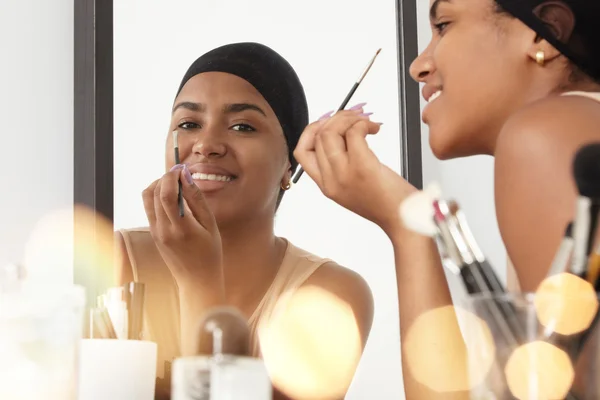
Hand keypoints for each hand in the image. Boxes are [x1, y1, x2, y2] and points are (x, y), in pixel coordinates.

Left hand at [142, 165, 222, 288]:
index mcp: (180, 228)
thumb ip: (197, 199)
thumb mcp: (210, 225)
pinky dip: (157, 196)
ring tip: (175, 184)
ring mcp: (155, 233)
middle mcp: (163, 230)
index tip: (182, 168)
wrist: (197, 281)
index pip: (166, 194)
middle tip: (179, 172)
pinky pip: (149, 208)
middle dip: (165, 177)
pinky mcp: (153, 234)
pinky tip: (172, 197)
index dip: (171, 176)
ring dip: (158, 185)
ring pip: (147, 198)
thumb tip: (186, 177)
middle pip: (154, 193)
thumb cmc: (210, 254)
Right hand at [294, 109, 416, 235]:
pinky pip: (354, 133)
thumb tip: (342, 134)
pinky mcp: (363, 167)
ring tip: (365, 122)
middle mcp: (330, 180)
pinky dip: (363, 124)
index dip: (312, 131)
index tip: (328, 123)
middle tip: (353, 118)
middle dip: (334, 119)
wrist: (404, 220)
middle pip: (316, 137)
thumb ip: (342, 167)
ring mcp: (344, 174)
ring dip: (348, 119)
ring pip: (329, 132)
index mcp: (326, 186)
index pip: (302, 152)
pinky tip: (374, 128)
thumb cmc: (387, 203)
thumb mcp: (354, 188)